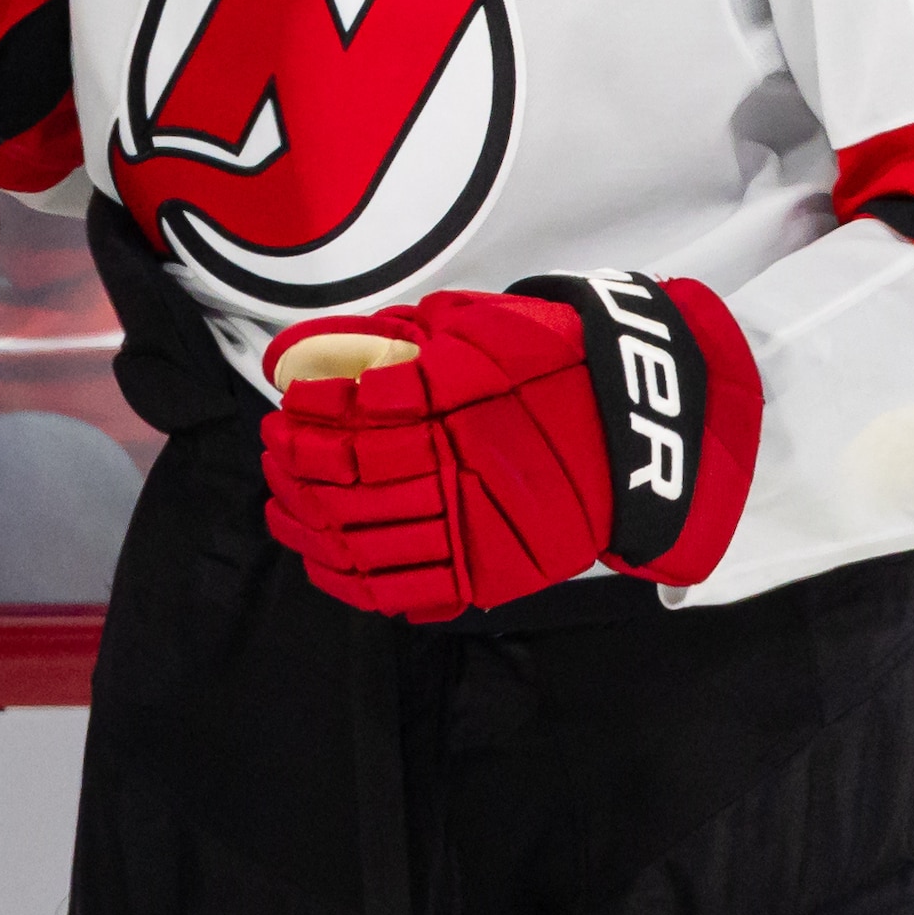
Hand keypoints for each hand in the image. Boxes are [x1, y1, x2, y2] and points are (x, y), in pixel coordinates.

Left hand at [257, 290, 617, 620]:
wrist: (639, 430)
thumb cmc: (555, 363)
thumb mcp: (477, 325)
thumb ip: (394, 338)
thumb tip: (308, 352)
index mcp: (456, 407)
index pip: (354, 421)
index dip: (308, 419)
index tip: (286, 409)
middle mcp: (459, 470)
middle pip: (349, 482)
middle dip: (296, 468)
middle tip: (274, 453)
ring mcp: (474, 530)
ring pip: (365, 540)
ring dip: (310, 524)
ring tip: (283, 504)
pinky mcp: (489, 574)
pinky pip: (404, 589)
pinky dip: (353, 579)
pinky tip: (322, 559)